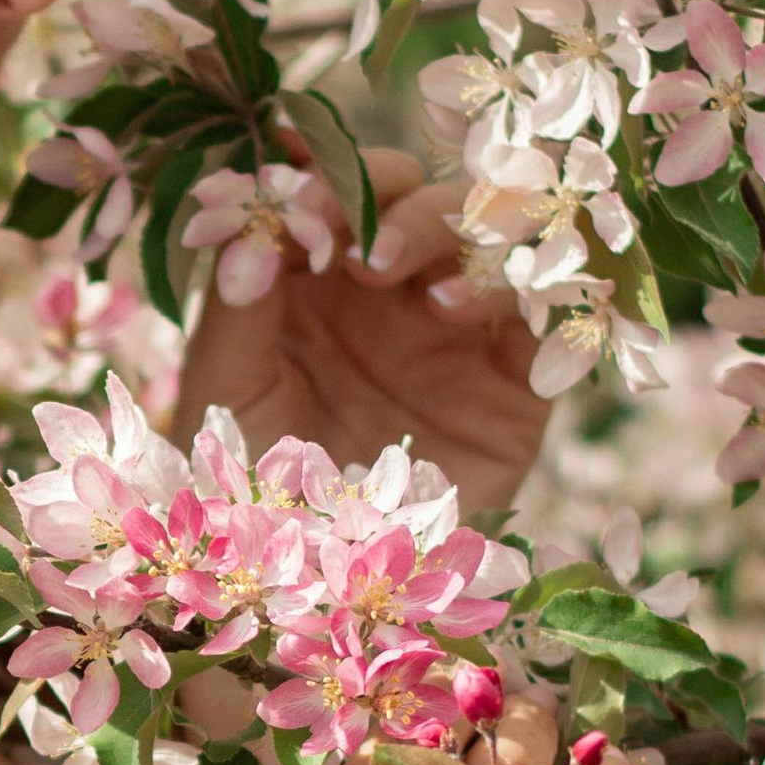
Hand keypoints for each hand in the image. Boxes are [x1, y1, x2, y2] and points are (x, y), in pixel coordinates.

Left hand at [172, 142, 547, 521]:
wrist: (325, 602)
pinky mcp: (523, 375)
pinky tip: (447, 309)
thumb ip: (236, 300)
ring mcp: (460, 326)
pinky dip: (504, 280)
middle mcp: (391, 290)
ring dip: (440, 217)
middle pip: (413, 185)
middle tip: (344, 235)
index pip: (330, 183)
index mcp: (312, 278)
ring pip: (484, 220)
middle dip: (381, 188)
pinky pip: (542, 299)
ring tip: (386, 265)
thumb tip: (252, 208)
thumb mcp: (222, 395)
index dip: (316, 162)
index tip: (289, 171)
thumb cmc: (254, 502)